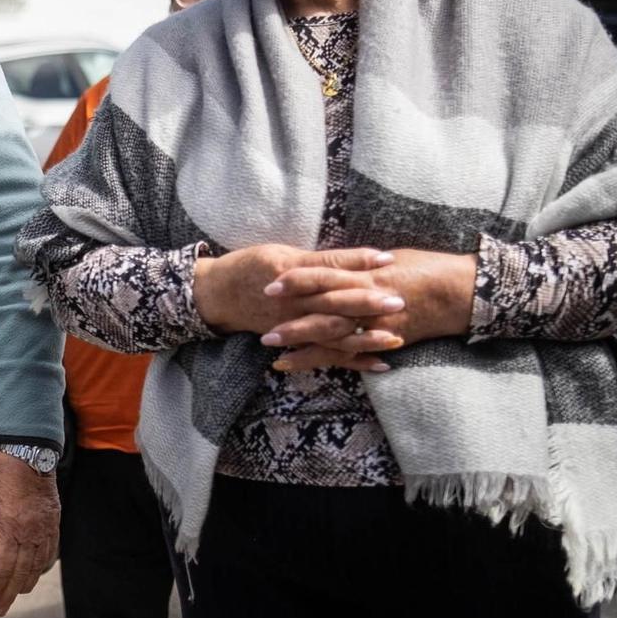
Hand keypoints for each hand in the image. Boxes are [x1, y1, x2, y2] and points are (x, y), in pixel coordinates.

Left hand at [0, 448, 59, 616]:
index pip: (1, 569)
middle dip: (9, 594)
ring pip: (37, 565)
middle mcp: (30, 533)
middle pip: (20, 573)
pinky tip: (37, 572)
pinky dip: (43, 566)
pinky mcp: (53, 520)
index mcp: (9, 529)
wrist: (27, 446)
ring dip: (26, 582)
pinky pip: (51, 550)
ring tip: (16, 594)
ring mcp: (45, 528)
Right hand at [194, 244, 402, 371]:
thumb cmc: (251, 267)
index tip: (388, 259)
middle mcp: (291, 301)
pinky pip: (326, 355)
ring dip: (365, 338)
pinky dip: (353, 361)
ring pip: (332, 333)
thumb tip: (359, 257)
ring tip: (396, 338)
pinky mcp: (294, 341)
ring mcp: (292, 324)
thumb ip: (318, 259)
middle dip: (367, 303)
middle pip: (334, 302)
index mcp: (290, 273)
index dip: (358, 263)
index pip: (329, 268)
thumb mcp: (282, 253)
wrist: (218, 295)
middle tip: (399, 301)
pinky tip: (380, 364)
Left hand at [265, 248, 476, 372]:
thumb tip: (333, 266)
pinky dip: (333, 362)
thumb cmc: (426, 267)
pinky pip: (357, 355)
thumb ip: (358, 265)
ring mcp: (380, 324)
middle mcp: (370, 301)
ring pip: (335, 339)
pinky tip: (314, 367)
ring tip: (275, 354)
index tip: (269, 286)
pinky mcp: (391, 341)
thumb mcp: (388, 258)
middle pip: (323, 313)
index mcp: (367, 274)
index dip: (295, 281)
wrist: (464, 291)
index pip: (323, 276)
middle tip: (262, 330)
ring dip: (305, 348)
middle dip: (292, 323)